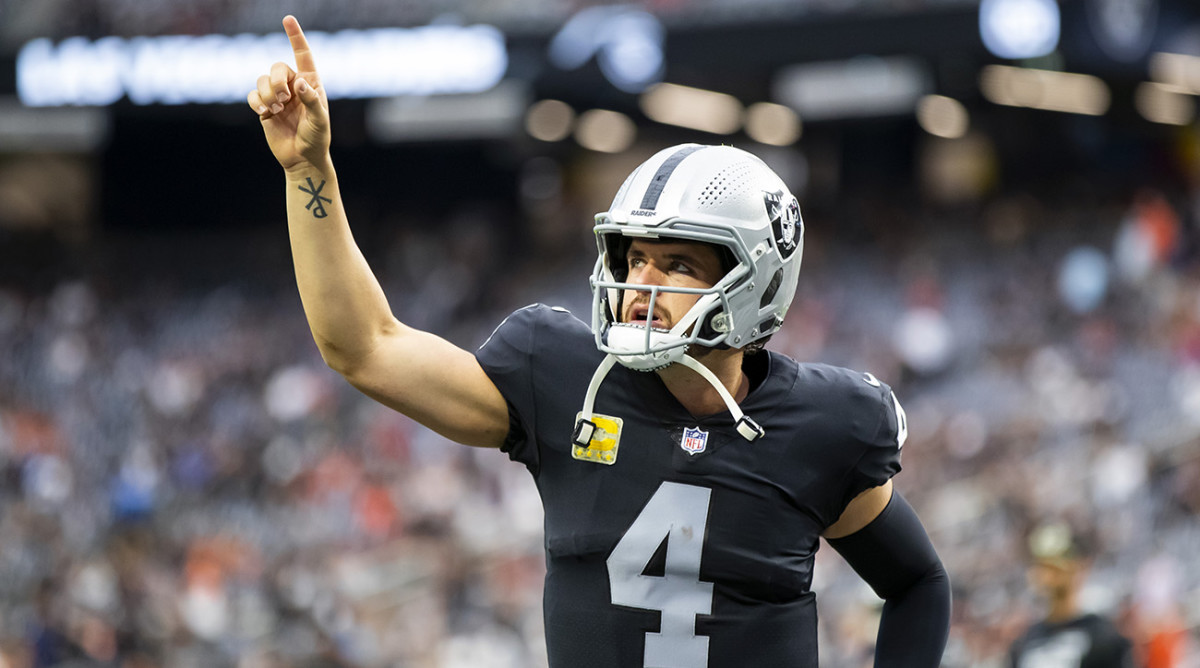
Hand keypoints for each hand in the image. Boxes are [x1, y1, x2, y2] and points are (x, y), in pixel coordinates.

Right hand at [248, 15, 329, 172]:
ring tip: (276, 109)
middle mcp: (294, 86)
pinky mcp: (265, 108)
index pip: (303, 55)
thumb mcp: (320, 121)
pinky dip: (256, 101)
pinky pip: (253, 95)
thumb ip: (312, 101)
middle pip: (277, 67)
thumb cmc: (317, 139)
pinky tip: (265, 113)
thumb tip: (299, 83)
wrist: (302, 159)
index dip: (295, 36)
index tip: (288, 18)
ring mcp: (278, 96)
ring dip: (267, 93)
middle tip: (284, 99)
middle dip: (276, 80)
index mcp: (311, 83)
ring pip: (262, 80)